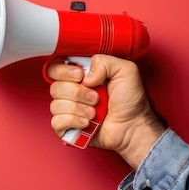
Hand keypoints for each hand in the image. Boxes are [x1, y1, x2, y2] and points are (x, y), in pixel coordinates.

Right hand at [48, 55, 165, 168]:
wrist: (133, 127)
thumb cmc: (130, 102)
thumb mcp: (125, 71)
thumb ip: (104, 62)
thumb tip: (85, 75)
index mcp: (81, 77)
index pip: (56, 69)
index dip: (64, 72)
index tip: (81, 76)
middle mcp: (72, 92)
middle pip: (55, 87)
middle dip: (77, 93)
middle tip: (95, 97)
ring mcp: (69, 111)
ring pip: (55, 105)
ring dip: (78, 109)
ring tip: (94, 113)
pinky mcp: (68, 127)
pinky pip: (56, 122)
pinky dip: (72, 122)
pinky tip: (86, 122)